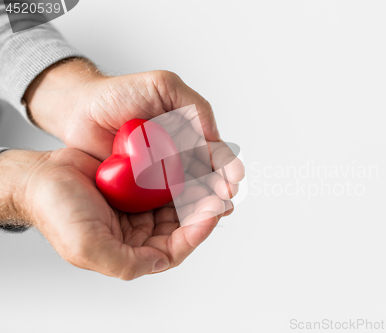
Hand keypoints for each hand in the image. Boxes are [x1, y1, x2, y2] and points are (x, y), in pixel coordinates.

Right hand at [5, 148, 224, 279]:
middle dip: (203, 209)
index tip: (212, 212)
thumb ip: (127, 263)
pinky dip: (180, 175)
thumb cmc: (57, 211)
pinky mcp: (137, 185)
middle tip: (221, 192)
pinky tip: (191, 165)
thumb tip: (162, 261)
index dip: (198, 232)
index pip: (176, 247)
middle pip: (183, 224)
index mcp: (132, 251)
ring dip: (196, 191)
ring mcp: (139, 207)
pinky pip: (165, 181)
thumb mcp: (89, 247)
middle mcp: (139, 232)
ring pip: (178, 202)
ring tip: (213, 178)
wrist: (39, 177)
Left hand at [24, 58, 243, 211]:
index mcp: (190, 133)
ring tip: (216, 211)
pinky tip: (189, 220)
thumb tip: (214, 137)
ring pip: (191, 193)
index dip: (226, 164)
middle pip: (208, 176)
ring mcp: (163, 174)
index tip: (233, 176)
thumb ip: (193, 104)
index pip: (215, 152)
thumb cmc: (118, 94)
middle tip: (226, 196)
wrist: (79, 112)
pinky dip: (180, 212)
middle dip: (221, 187)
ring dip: (206, 203)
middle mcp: (180, 155)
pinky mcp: (144, 190)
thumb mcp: (163, 86)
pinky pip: (165, 203)